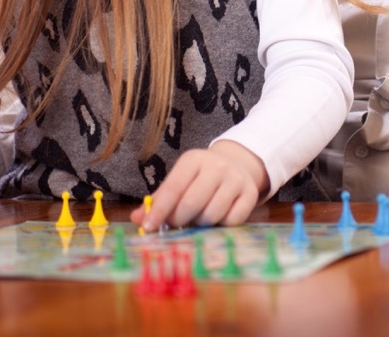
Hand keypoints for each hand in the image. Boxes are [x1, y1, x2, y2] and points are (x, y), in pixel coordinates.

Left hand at [132, 141, 268, 230]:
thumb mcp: (179, 180)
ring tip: (199, 217)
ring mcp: (236, 179)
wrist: (238, 165)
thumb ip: (158, 199)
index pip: (173, 188)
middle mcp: (217, 166)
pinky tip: (218, 217)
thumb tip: (138, 219)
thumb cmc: (200, 178)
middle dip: (179, 220)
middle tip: (177, 224)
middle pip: (191, 204)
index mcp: (194, 160)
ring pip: (211, 215)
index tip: (149, 228)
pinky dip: (221, 225)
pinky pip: (232, 220)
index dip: (159, 211)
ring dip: (201, 224)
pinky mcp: (250, 194)